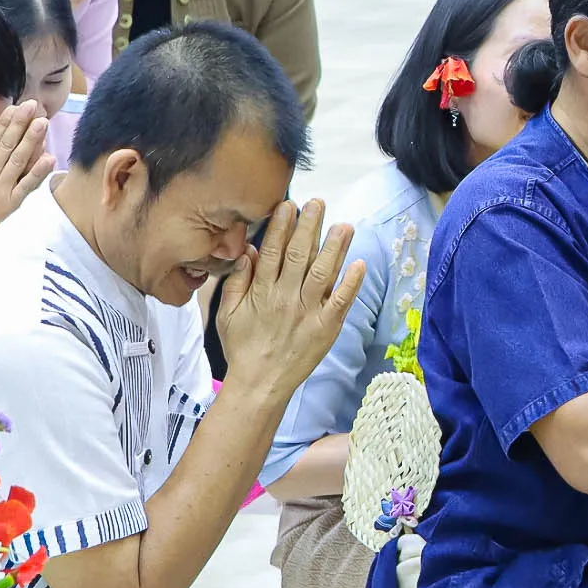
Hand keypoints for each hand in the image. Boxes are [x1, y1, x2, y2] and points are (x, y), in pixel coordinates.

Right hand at [0, 102, 53, 260]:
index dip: (3, 124)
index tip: (13, 108)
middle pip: (6, 146)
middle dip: (19, 124)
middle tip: (31, 105)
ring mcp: (0, 190)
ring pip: (17, 161)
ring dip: (30, 140)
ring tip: (41, 123)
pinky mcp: (12, 204)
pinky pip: (27, 186)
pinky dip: (38, 171)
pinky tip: (50, 158)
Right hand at [215, 199, 366, 401]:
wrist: (259, 384)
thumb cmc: (242, 348)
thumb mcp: (228, 313)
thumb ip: (237, 281)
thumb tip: (247, 251)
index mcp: (262, 291)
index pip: (272, 251)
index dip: (281, 226)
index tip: (289, 205)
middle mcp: (286, 297)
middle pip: (299, 255)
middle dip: (309, 226)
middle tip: (318, 203)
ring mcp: (307, 312)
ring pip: (323, 273)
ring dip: (335, 247)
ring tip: (344, 225)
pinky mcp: (326, 327)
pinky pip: (340, 301)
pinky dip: (351, 283)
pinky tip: (359, 264)